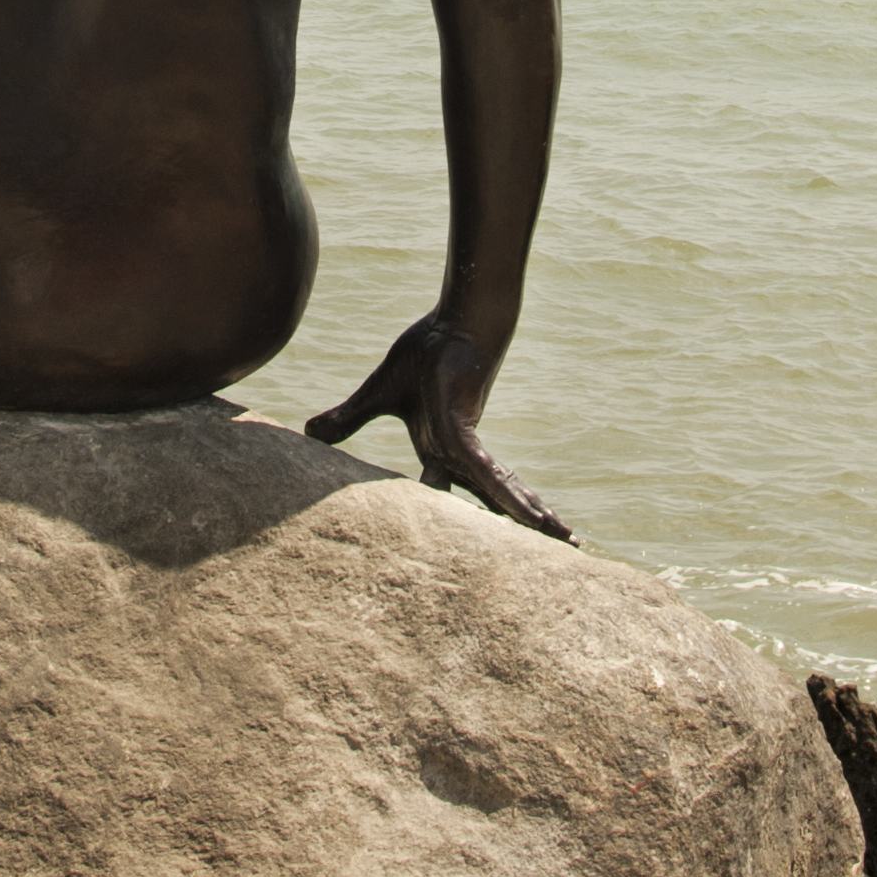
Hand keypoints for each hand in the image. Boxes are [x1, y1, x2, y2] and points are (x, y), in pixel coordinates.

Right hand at [305, 312, 573, 542]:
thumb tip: (306, 432)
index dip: (468, 524)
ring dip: (534, 519)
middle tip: (558, 549)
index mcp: (441, 451)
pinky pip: (490, 480)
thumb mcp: (376, 396)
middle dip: (521, 527)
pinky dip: (511, 502)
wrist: (452, 325)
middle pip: (493, 503)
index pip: (455, 497)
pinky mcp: (468, 438)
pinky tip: (535, 521)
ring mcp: (468, 449)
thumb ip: (346, 419)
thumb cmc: (425, 354)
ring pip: (503, 496)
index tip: (481, 552)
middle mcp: (461, 456)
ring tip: (570, 541)